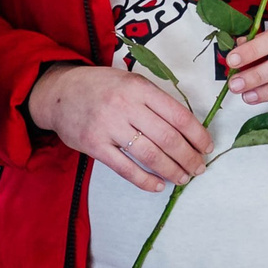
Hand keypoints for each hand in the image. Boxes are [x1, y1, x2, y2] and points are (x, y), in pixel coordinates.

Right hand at [28, 64, 213, 194]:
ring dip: (172, 171)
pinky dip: (145, 180)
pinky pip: (126, 168)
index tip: (207, 147)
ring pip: (150, 155)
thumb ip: (155, 101)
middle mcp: (125, 106)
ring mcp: (108, 126)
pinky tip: (158, 185)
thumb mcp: (131, 82)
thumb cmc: (102, 87)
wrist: (60, 93)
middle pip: (168, 138)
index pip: (178, 115)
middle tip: (199, 168)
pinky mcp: (94, 145)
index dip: (198, 135)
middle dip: (189, 157)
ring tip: (183, 178)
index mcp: (139, 88)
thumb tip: (189, 129)